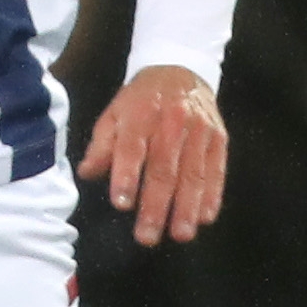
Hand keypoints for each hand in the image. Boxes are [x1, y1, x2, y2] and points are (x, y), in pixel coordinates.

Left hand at [78, 62, 228, 246]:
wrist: (180, 69)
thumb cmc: (140, 101)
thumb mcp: (114, 114)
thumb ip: (101, 145)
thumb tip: (87, 173)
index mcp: (140, 114)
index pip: (132, 148)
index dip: (126, 176)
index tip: (121, 204)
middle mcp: (172, 121)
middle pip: (164, 168)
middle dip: (156, 205)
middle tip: (147, 236)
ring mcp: (199, 129)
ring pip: (193, 172)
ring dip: (187, 207)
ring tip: (181, 234)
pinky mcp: (219, 137)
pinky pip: (216, 169)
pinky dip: (212, 195)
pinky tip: (205, 217)